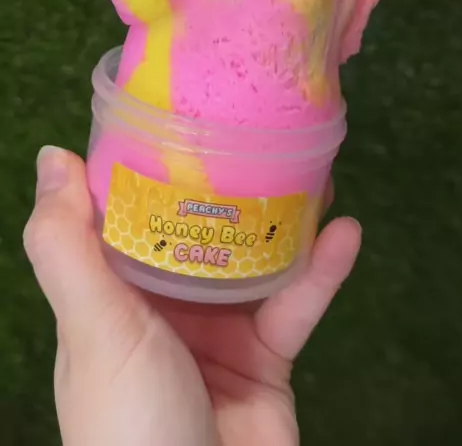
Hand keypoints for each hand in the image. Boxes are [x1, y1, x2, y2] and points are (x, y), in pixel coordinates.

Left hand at [24, 147, 359, 445]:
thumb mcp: (92, 326)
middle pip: (199, 227)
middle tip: (260, 127)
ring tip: (314, 162)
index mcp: (113, 291)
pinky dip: (322, 272)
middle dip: (229, 182)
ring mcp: (219, 329)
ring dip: (286, 215)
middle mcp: (163, 304)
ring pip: (254, 256)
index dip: (149, 162)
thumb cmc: (128, 419)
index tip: (178, 109)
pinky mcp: (268, 358)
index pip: (128, 211)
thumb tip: (53, 157)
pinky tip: (345, 232)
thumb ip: (66, 246)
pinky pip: (297, 306)